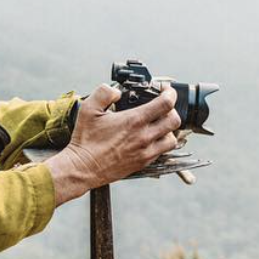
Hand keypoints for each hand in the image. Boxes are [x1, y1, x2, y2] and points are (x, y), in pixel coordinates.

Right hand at [46, 83, 180, 203]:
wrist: (83, 168)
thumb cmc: (86, 140)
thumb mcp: (89, 109)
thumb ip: (104, 93)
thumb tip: (117, 91)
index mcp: (134, 120)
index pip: (166, 104)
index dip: (170, 93)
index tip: (166, 90)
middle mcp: (144, 136)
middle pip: (175, 120)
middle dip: (172, 110)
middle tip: (163, 106)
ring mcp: (146, 152)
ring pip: (172, 139)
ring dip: (169, 129)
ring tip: (159, 124)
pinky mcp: (143, 163)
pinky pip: (162, 152)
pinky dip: (161, 143)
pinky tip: (150, 138)